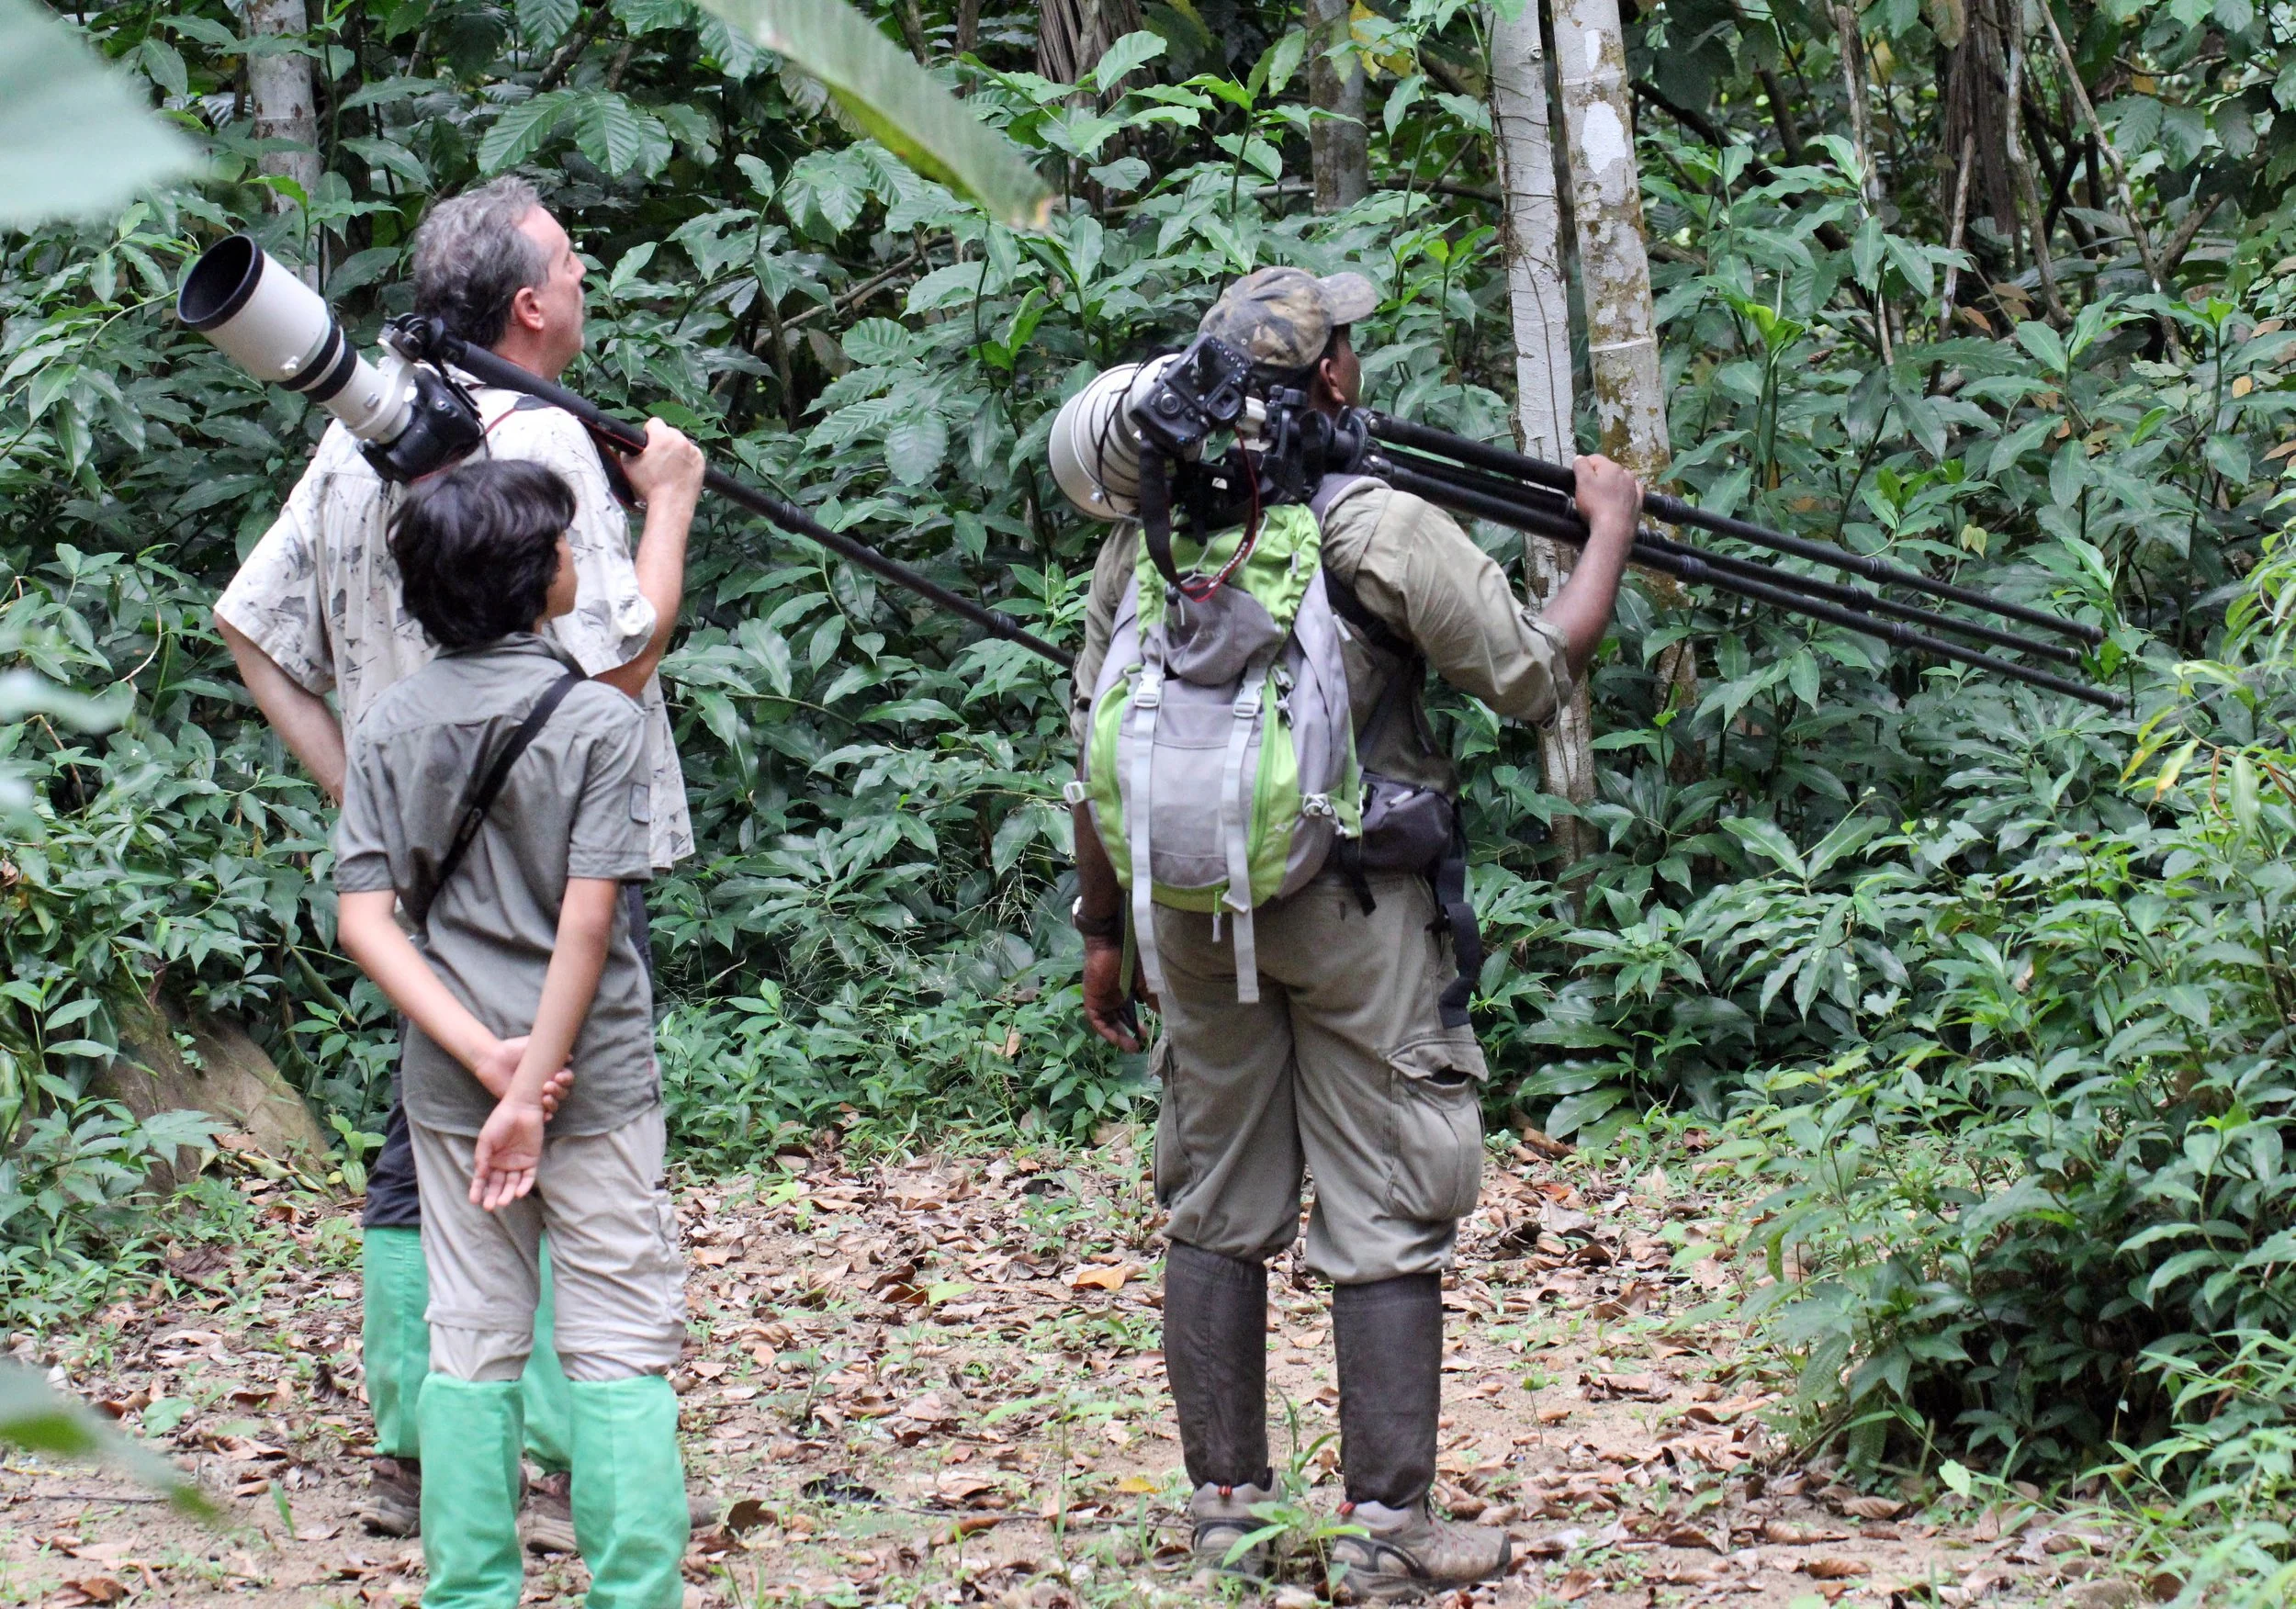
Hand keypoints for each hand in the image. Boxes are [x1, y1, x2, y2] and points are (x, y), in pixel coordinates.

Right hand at [470, 1095, 546, 1211]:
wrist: (520, 1108)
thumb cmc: (500, 1121)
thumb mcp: (486, 1140)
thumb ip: (482, 1158)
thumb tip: (479, 1176)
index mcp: (490, 1159)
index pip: (483, 1179)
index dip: (478, 1190)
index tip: (473, 1201)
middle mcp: (503, 1163)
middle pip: (498, 1184)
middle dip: (493, 1196)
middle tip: (490, 1206)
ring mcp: (518, 1163)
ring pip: (512, 1183)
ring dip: (508, 1193)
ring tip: (503, 1202)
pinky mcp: (532, 1160)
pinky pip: (528, 1176)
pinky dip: (524, 1185)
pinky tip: (518, 1193)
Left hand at [472, 1035, 573, 1118]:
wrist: (493, 1059)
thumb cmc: (513, 1049)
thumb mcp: (533, 1045)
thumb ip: (551, 1048)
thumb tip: (569, 1057)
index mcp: (550, 1071)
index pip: (565, 1078)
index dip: (566, 1078)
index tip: (559, 1076)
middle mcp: (545, 1083)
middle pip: (562, 1092)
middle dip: (560, 1090)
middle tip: (549, 1086)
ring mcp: (535, 1095)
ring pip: (554, 1104)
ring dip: (554, 1103)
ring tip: (545, 1098)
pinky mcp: (524, 1105)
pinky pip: (539, 1115)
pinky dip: (546, 1117)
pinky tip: (546, 1116)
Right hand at [621, 418, 704, 505]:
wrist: (671, 504)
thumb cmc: (648, 485)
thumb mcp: (628, 465)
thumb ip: (628, 450)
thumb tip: (632, 446)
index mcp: (662, 437)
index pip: (654, 422)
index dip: (648, 432)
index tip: (647, 444)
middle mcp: (680, 440)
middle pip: (669, 431)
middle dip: (663, 440)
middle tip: (658, 457)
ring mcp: (693, 450)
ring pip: (681, 442)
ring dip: (675, 448)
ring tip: (669, 465)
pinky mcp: (702, 461)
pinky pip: (692, 453)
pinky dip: (686, 458)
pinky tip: (680, 469)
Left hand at [1082, 934, 1156, 1051]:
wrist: (1113, 939)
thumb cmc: (1132, 956)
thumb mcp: (1147, 981)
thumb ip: (1152, 998)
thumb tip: (1163, 1014)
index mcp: (1125, 990)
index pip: (1129, 1013)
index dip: (1136, 1026)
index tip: (1146, 1035)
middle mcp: (1113, 995)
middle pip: (1118, 1020)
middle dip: (1127, 1035)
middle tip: (1138, 1046)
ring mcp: (1101, 997)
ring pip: (1107, 1022)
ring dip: (1117, 1036)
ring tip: (1131, 1046)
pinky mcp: (1091, 997)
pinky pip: (1096, 1019)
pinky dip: (1106, 1030)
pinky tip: (1117, 1038)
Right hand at [1573, 454, 1642, 546]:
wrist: (1614, 530)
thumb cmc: (1595, 505)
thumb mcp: (1583, 482)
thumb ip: (1581, 466)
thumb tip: (1580, 457)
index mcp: (1612, 467)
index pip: (1594, 458)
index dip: (1583, 467)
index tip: (1576, 479)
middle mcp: (1626, 474)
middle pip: (1608, 470)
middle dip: (1598, 477)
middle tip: (1587, 491)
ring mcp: (1634, 488)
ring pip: (1620, 481)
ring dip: (1611, 485)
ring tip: (1602, 498)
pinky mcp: (1639, 503)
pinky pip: (1630, 493)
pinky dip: (1623, 494)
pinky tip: (1618, 501)